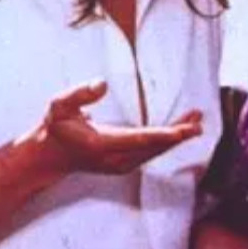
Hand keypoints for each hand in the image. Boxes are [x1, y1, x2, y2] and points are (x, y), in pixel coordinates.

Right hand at [33, 80, 203, 175]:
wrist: (49, 156)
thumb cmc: (55, 127)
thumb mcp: (59, 104)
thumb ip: (80, 94)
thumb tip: (102, 83)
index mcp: (99, 144)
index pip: (137, 140)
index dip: (162, 135)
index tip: (183, 131)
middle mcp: (113, 159)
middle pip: (152, 148)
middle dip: (177, 135)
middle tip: (198, 122)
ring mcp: (118, 165)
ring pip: (154, 152)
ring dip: (174, 138)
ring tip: (194, 122)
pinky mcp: (122, 165)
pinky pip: (149, 154)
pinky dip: (165, 143)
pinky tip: (177, 132)